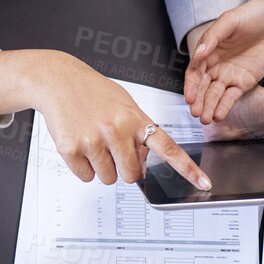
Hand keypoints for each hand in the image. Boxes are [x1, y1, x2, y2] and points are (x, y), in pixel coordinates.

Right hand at [29, 52, 209, 188]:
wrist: (60, 81)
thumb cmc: (94, 93)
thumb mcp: (125, 107)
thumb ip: (138, 137)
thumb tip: (140, 170)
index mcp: (135, 118)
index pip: (168, 148)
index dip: (188, 168)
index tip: (204, 183)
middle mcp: (117, 129)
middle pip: (131, 175)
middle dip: (122, 168)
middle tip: (110, 149)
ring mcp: (94, 140)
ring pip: (108, 178)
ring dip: (101, 167)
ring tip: (93, 141)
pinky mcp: (72, 150)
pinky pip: (86, 176)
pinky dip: (83, 167)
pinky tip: (80, 144)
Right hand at [184, 0, 263, 124]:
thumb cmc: (253, 15)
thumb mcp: (230, 21)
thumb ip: (213, 37)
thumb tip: (199, 53)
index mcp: (209, 52)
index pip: (195, 72)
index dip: (191, 85)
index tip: (190, 96)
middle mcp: (217, 66)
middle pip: (203, 87)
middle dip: (199, 101)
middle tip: (196, 112)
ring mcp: (229, 76)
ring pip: (215, 95)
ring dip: (209, 107)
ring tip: (206, 118)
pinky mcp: (243, 83)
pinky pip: (231, 97)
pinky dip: (224, 107)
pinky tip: (219, 115)